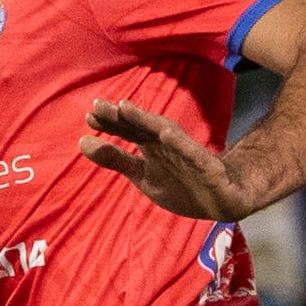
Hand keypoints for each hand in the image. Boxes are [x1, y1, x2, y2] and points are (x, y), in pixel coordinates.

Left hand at [83, 101, 240, 218]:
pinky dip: (180, 144)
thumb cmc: (182, 184)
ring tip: (127, 109)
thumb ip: (115, 159)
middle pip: (143, 127)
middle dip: (123, 116)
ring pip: (166, 134)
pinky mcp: (208, 168)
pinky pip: (194, 155)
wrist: (224, 200)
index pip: (129, 130)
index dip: (110, 123)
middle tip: (100, 105)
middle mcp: (168, 144)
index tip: (89, 115)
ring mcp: (188, 154)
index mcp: (152, 146)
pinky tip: (166, 135)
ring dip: (147, 121)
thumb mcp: (143, 176)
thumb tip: (82, 142)